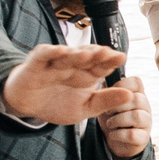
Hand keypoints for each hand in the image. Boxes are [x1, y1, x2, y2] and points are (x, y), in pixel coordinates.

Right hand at [0, 44, 131, 124]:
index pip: (101, 65)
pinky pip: (44, 55)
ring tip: (88, 55)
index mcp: (87, 73)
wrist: (28, 106)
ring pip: (67, 54)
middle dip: (97, 54)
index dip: (110, 60)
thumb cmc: (57, 103)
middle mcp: (73, 65)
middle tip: (109, 54)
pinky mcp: (36, 63)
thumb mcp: (85, 108)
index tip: (121, 58)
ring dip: (77, 53)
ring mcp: (54, 62)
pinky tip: (62, 51)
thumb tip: (130, 96)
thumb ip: (106, 101)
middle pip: (86, 56)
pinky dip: (52, 52)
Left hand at [97, 75, 150, 159]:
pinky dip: (118, 134)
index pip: (137, 82)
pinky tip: (113, 134)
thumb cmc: (112, 117)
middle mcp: (145, 106)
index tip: (110, 94)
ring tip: (110, 123)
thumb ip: (106, 90)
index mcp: (137, 94)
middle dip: (117, 106)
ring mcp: (146, 122)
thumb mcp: (106, 102)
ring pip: (137, 116)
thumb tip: (104, 82)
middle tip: (107, 112)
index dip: (122, 85)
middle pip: (137, 99)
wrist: (114, 141)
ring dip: (117, 120)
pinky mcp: (143, 138)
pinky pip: (132, 134)